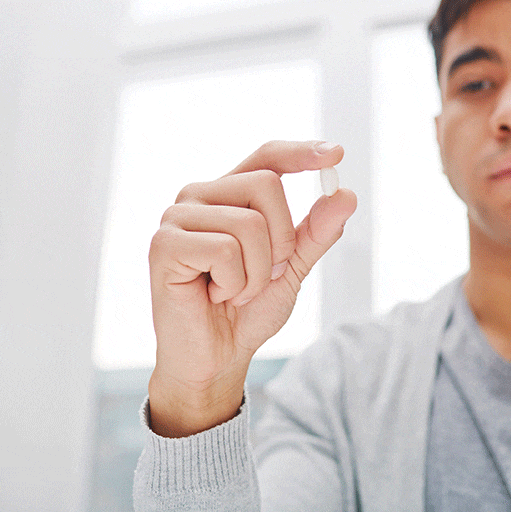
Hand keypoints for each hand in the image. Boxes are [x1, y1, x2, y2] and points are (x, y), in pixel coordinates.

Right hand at [147, 140, 356, 436]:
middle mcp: (199, 196)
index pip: (266, 157)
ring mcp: (177, 217)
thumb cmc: (247, 311)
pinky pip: (225, 250)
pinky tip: (215, 297)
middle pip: (267, 185)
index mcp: (229, 194)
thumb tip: (346, 194)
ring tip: (235, 291)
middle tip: (262, 275)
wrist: (217, 359)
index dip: (300, 152)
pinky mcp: (164, 244)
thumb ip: (316, 232)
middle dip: (282, 241)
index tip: (337, 154)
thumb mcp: (292, 268)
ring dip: (257, 272)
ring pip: (249, 224)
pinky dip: (234, 284)